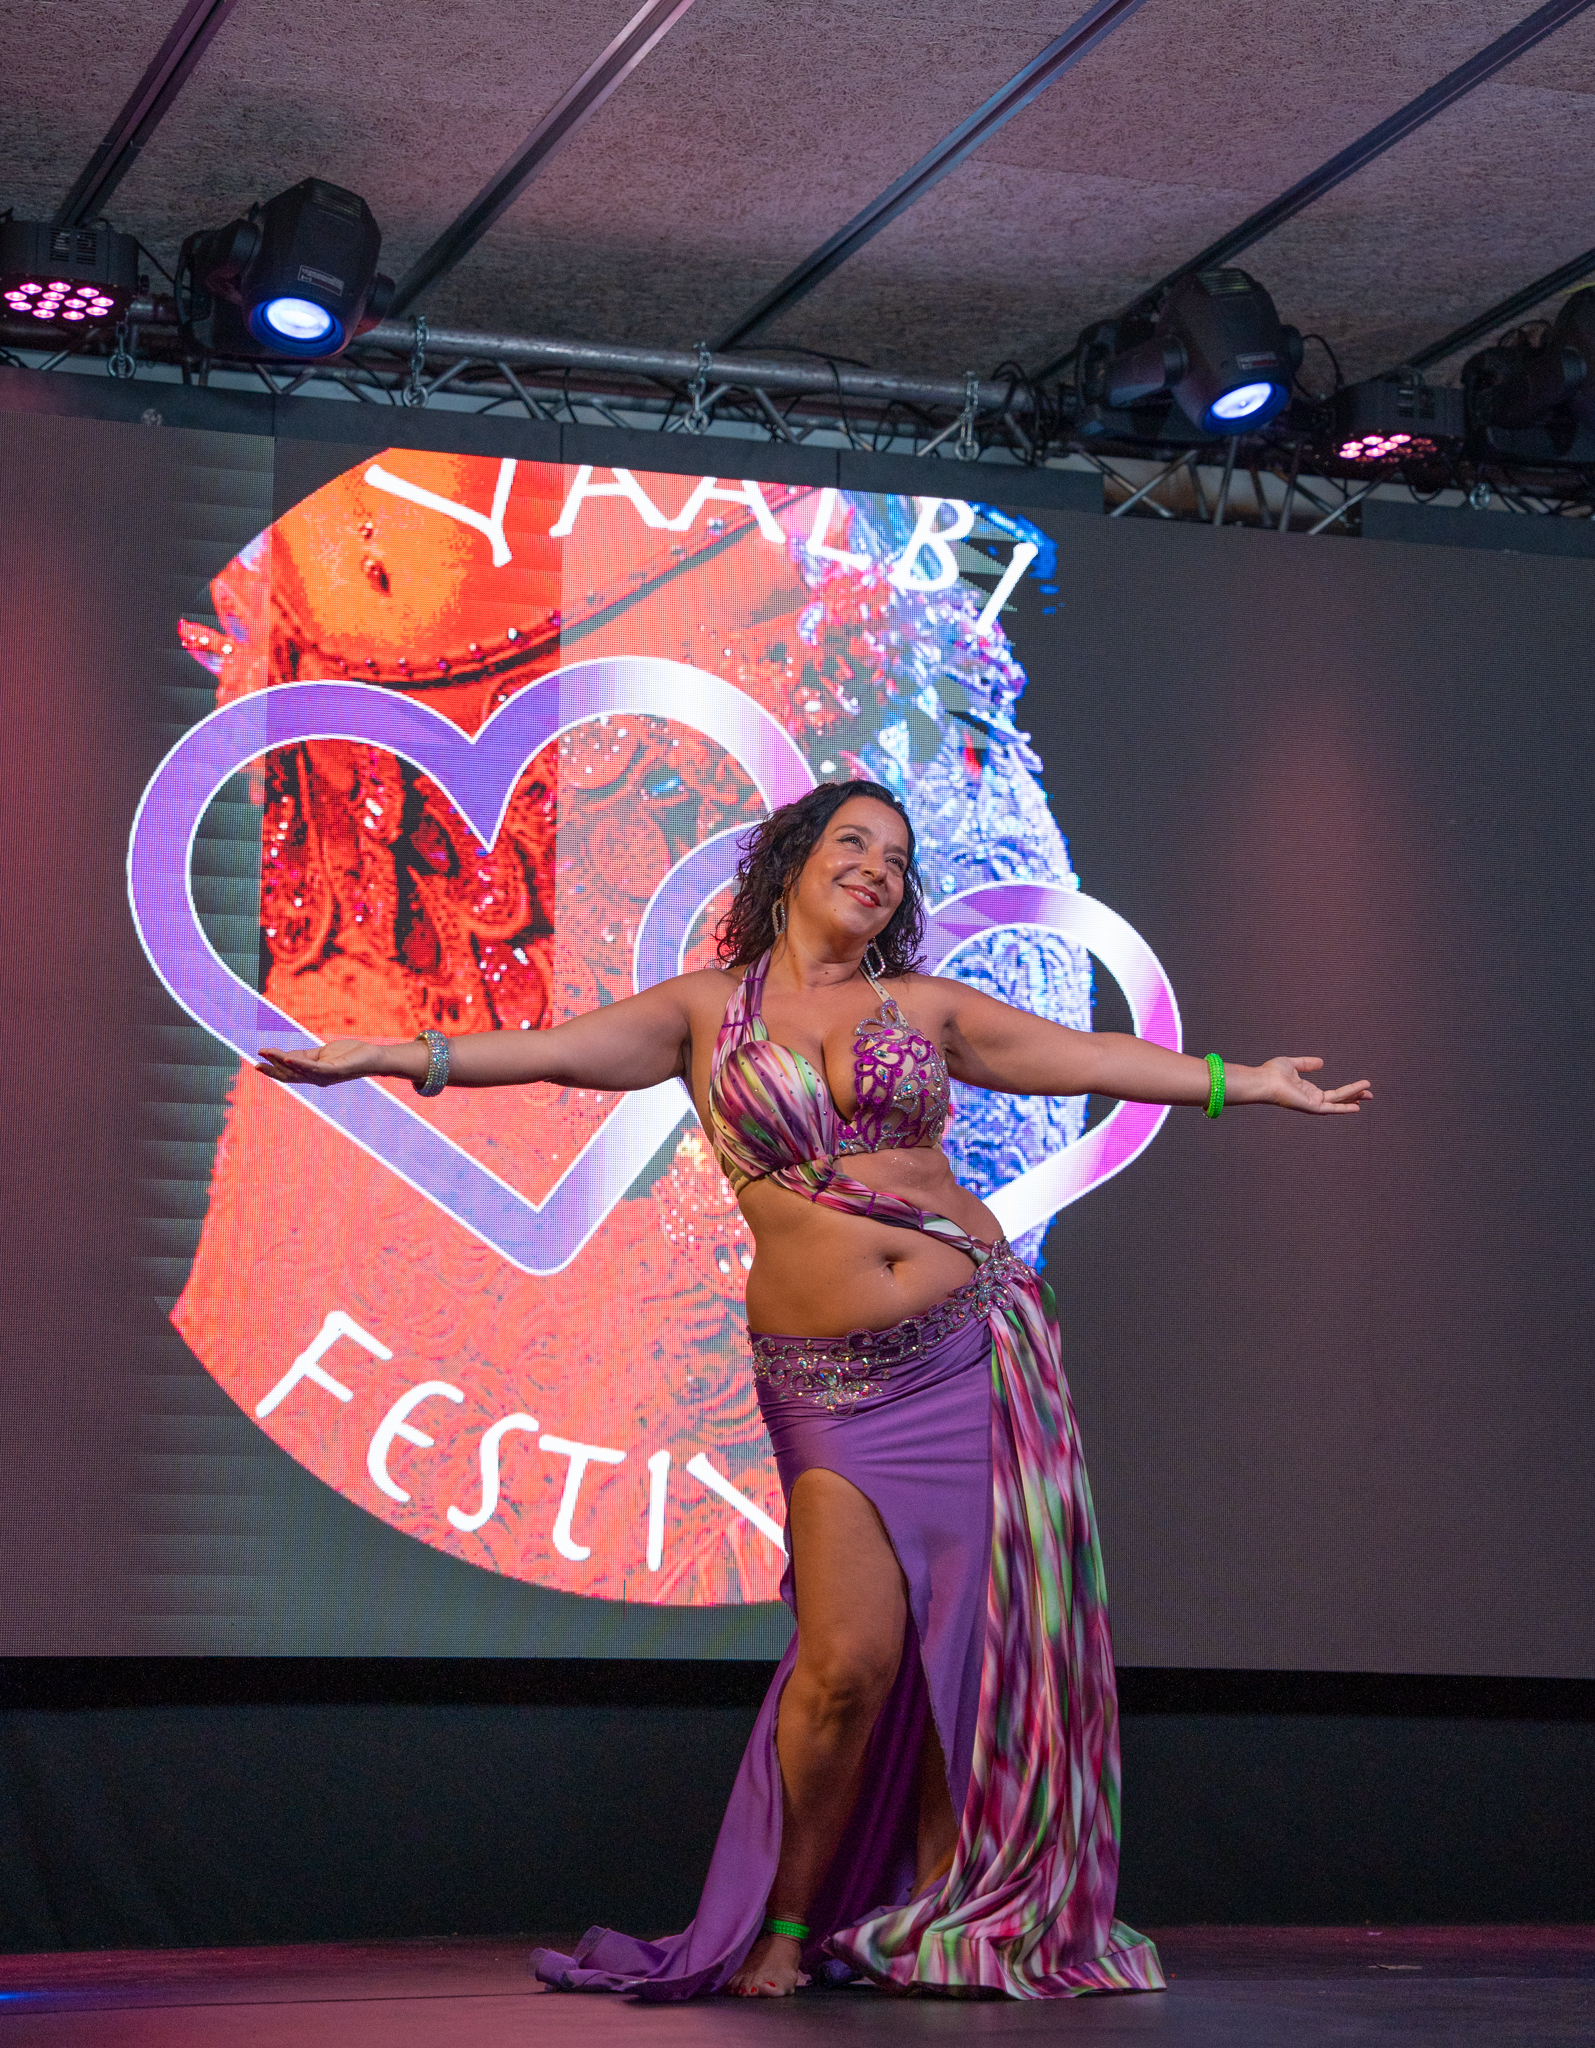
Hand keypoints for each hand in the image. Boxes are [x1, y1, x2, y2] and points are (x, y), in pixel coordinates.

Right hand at [255, 1039, 384, 1086]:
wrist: (373, 1057)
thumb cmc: (349, 1054)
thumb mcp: (322, 1053)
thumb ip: (305, 1055)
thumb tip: (285, 1055)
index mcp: (313, 1073)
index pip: (288, 1072)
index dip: (272, 1069)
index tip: (256, 1063)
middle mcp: (316, 1078)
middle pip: (289, 1074)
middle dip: (272, 1068)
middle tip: (256, 1061)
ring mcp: (325, 1076)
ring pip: (298, 1070)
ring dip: (281, 1061)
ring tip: (267, 1053)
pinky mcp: (334, 1070)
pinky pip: (314, 1068)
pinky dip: (300, 1063)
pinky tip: (288, 1058)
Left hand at [1257, 1056, 1372, 1114]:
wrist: (1264, 1080)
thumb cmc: (1272, 1073)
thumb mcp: (1292, 1064)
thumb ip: (1306, 1064)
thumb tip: (1322, 1062)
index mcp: (1308, 1091)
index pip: (1333, 1094)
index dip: (1348, 1091)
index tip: (1362, 1087)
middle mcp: (1312, 1099)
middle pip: (1339, 1100)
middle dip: (1355, 1097)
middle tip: (1371, 1095)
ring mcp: (1312, 1105)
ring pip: (1338, 1102)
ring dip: (1354, 1098)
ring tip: (1369, 1095)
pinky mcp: (1311, 1107)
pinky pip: (1331, 1108)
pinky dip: (1344, 1108)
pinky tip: (1357, 1107)